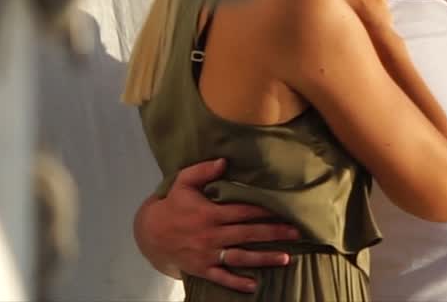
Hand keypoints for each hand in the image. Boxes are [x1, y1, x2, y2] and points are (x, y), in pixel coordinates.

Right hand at [135, 159, 299, 292]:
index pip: (244, 211)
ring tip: (286, 258)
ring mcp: (207, 254)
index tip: (285, 210)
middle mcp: (212, 235)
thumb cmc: (172, 204)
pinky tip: (254, 285)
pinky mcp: (202, 268)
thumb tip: (225, 161)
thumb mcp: (183, 181)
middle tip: (296, 232)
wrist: (150, 233)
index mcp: (210, 213)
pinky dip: (237, 282)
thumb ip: (203, 170)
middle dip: (273, 233)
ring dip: (263, 258)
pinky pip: (222, 277)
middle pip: (248, 233)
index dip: (265, 211)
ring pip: (240, 257)